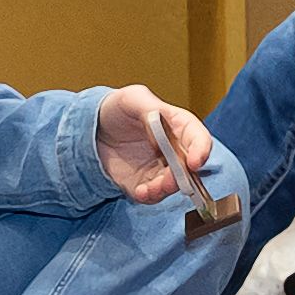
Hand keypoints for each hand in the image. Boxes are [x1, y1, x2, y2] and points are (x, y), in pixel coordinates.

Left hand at [96, 85, 211, 202]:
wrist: (94, 130)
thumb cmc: (117, 109)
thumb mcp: (132, 98)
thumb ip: (149, 107)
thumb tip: (161, 121)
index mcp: (178, 125)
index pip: (198, 138)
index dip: (200, 150)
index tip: (194, 162)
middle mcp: (174, 150)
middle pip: (189, 166)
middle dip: (182, 176)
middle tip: (171, 179)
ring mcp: (160, 169)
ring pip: (173, 184)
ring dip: (166, 188)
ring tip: (152, 188)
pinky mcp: (145, 183)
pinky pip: (153, 195)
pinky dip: (150, 196)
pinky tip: (140, 191)